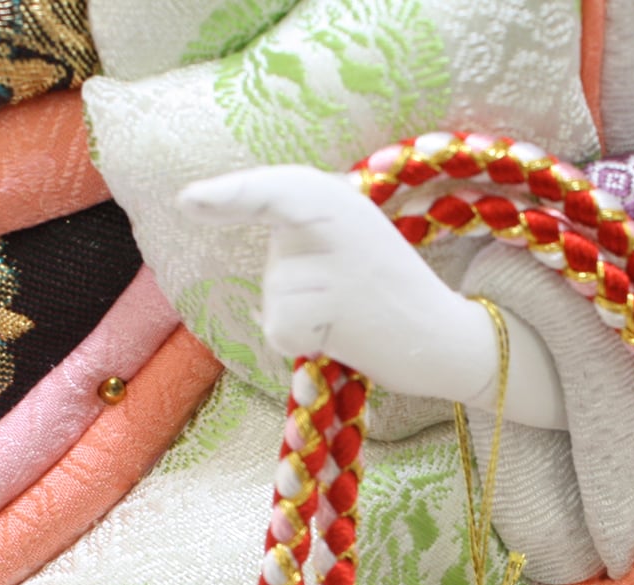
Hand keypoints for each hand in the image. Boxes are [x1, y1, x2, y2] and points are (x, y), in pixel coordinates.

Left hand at [177, 165, 565, 429]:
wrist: (446, 338)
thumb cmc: (391, 294)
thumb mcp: (352, 240)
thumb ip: (305, 231)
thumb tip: (255, 265)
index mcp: (340, 196)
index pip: (276, 191)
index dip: (230, 196)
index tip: (187, 203)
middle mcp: (334, 220)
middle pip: (276, 266)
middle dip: (299, 293)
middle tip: (352, 301)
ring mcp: (333, 263)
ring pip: (277, 301)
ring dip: (303, 321)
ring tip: (351, 318)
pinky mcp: (332, 306)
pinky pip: (280, 330)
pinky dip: (303, 344)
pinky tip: (342, 338)